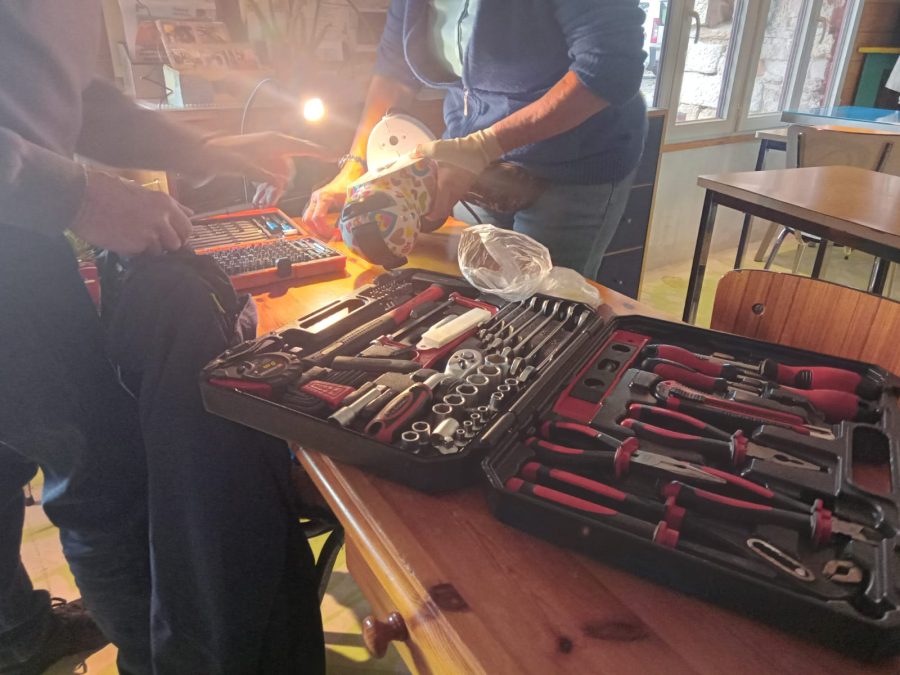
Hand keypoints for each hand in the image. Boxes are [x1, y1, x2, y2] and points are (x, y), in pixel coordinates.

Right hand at [70, 171, 192, 255]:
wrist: (81, 197)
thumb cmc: (106, 190)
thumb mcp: (141, 191)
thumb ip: (168, 205)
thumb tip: (189, 212)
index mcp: (165, 203)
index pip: (187, 227)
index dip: (179, 234)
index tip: (171, 236)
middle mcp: (162, 219)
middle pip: (177, 243)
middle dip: (167, 245)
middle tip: (152, 241)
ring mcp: (150, 234)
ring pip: (160, 252)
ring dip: (149, 249)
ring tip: (132, 238)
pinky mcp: (135, 246)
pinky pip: (141, 255)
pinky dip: (134, 252)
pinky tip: (122, 241)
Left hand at [204, 132, 338, 205]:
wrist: (200, 155)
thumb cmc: (221, 155)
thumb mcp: (246, 166)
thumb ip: (266, 174)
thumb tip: (281, 182)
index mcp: (274, 141)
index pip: (303, 147)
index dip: (319, 152)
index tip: (334, 157)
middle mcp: (271, 146)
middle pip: (290, 168)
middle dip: (283, 185)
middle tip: (272, 198)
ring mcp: (264, 155)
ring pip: (278, 176)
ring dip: (272, 190)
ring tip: (263, 202)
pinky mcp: (255, 163)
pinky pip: (268, 177)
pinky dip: (266, 188)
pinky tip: (260, 199)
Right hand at [302, 162, 366, 238]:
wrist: (347, 177)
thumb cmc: (348, 187)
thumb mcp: (350, 201)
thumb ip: (347, 215)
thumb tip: (346, 230)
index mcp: (324, 197)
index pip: (318, 218)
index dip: (325, 229)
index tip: (334, 234)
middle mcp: (315, 198)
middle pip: (308, 219)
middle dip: (317, 231)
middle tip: (328, 237)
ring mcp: (313, 200)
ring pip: (306, 219)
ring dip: (314, 229)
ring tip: (327, 234)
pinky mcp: (314, 203)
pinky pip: (309, 216)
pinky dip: (315, 224)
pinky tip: (325, 228)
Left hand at [413, 128, 502, 222]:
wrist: (480, 149)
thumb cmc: (460, 151)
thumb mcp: (439, 148)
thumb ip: (423, 150)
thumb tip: (411, 153)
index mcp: (446, 185)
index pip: (440, 208)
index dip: (432, 215)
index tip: (424, 215)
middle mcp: (453, 192)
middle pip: (444, 210)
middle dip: (434, 213)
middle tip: (424, 208)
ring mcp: (460, 190)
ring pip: (449, 204)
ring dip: (440, 206)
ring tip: (429, 201)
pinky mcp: (464, 187)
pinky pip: (453, 198)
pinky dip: (445, 199)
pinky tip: (439, 191)